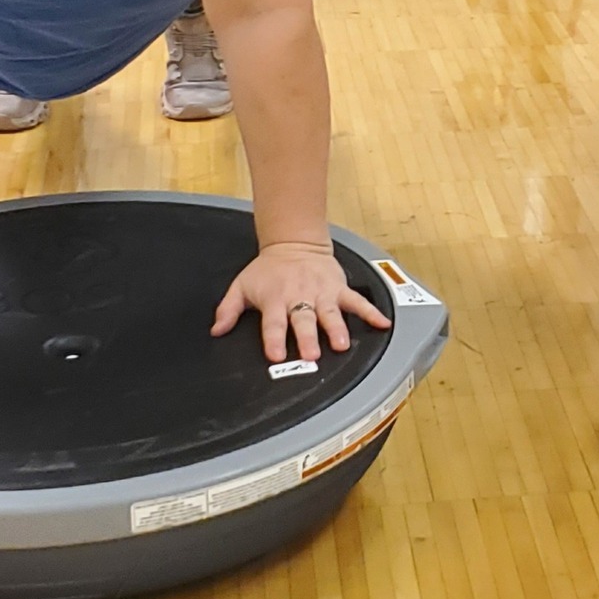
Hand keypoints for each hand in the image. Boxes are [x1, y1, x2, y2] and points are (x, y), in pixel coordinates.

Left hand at [212, 240, 391, 362]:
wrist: (293, 242)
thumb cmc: (268, 268)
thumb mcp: (242, 286)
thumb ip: (228, 309)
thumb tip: (216, 330)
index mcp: (275, 299)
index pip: (274, 323)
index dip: (274, 339)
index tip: (276, 354)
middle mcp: (299, 297)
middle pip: (303, 320)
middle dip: (308, 338)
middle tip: (311, 356)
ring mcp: (321, 293)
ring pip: (330, 313)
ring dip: (336, 328)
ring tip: (341, 344)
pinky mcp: (338, 288)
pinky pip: (357, 301)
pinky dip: (371, 312)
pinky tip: (382, 324)